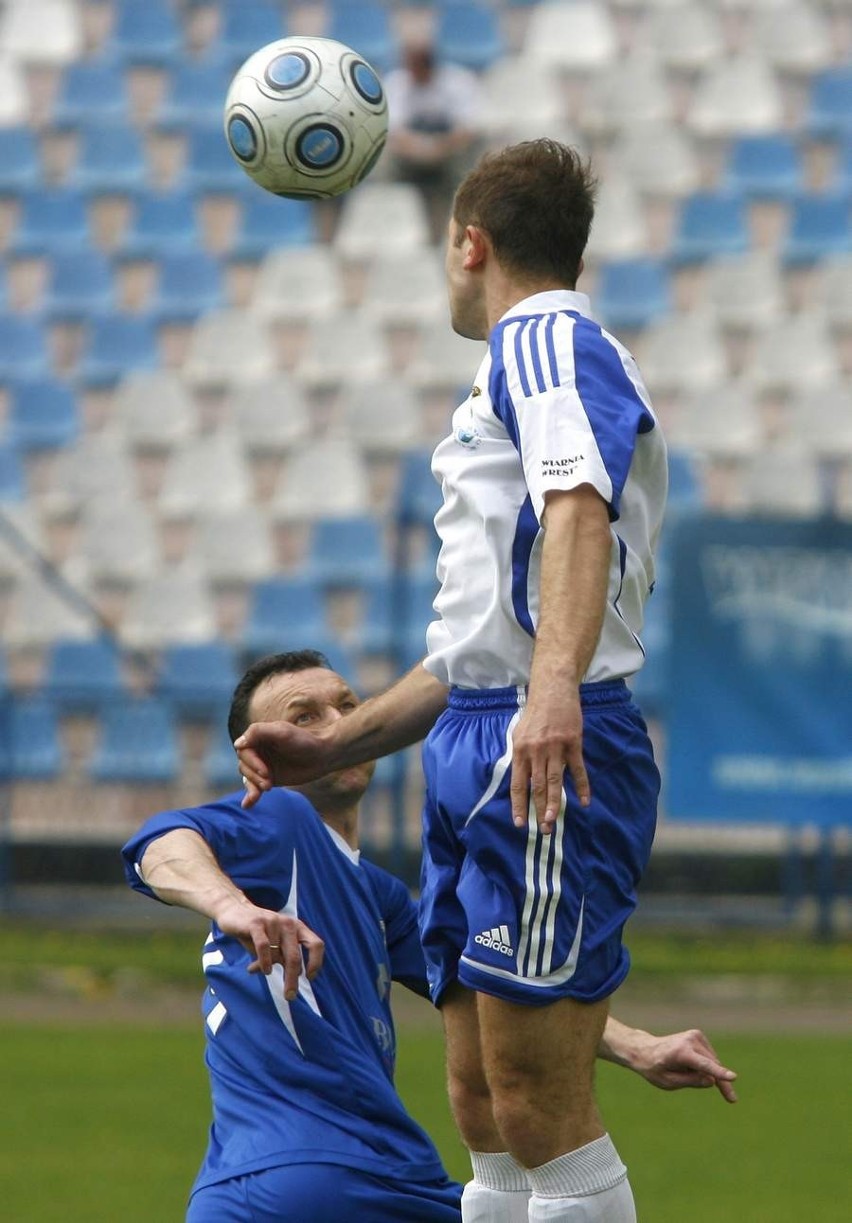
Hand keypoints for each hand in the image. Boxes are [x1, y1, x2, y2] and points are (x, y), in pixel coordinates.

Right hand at [214, 897, 324, 1001]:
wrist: (235, 909)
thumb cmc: (259, 932)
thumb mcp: (275, 943)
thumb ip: (284, 957)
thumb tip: (293, 979)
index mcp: (298, 927)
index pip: (316, 944)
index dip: (316, 962)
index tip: (309, 978)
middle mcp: (288, 923)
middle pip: (295, 957)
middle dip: (292, 979)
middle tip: (289, 996)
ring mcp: (273, 922)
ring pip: (275, 955)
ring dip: (266, 967)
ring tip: (257, 969)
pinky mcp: (256, 924)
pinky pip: (263, 947)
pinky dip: (263, 962)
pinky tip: (259, 970)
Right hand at [234, 721, 330, 807]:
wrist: (323, 756)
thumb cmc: (304, 741)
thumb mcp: (282, 732)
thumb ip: (258, 732)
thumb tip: (237, 744)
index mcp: (258, 737)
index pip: (243, 750)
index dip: (252, 762)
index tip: (266, 771)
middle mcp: (258, 751)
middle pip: (243, 765)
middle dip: (254, 776)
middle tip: (269, 783)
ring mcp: (263, 766)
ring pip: (247, 777)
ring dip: (254, 786)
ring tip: (268, 788)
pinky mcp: (269, 779)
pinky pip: (254, 787)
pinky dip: (250, 796)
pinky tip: (248, 805)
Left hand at [509, 687, 589, 833]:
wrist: (553, 690)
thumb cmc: (535, 713)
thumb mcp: (519, 733)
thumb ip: (520, 756)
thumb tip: (520, 780)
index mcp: (520, 751)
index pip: (518, 784)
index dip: (519, 805)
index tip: (520, 823)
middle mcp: (536, 751)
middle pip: (537, 786)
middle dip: (539, 810)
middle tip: (543, 829)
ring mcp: (555, 747)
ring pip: (555, 781)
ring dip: (555, 803)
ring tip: (555, 821)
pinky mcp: (573, 743)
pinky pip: (577, 769)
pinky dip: (581, 786)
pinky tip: (584, 801)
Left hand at [629, 1028, 737, 1102]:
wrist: (645, 1049)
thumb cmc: (654, 1068)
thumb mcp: (668, 1082)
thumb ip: (690, 1082)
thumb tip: (712, 1081)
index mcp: (680, 1053)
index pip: (704, 1065)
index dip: (719, 1073)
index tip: (733, 1077)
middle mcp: (690, 1041)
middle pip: (713, 1066)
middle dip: (722, 1082)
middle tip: (732, 1099)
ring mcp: (695, 1036)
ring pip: (712, 1062)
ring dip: (708, 1072)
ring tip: (683, 1073)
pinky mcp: (699, 1036)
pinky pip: (709, 1057)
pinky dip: (704, 1065)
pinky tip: (688, 1066)